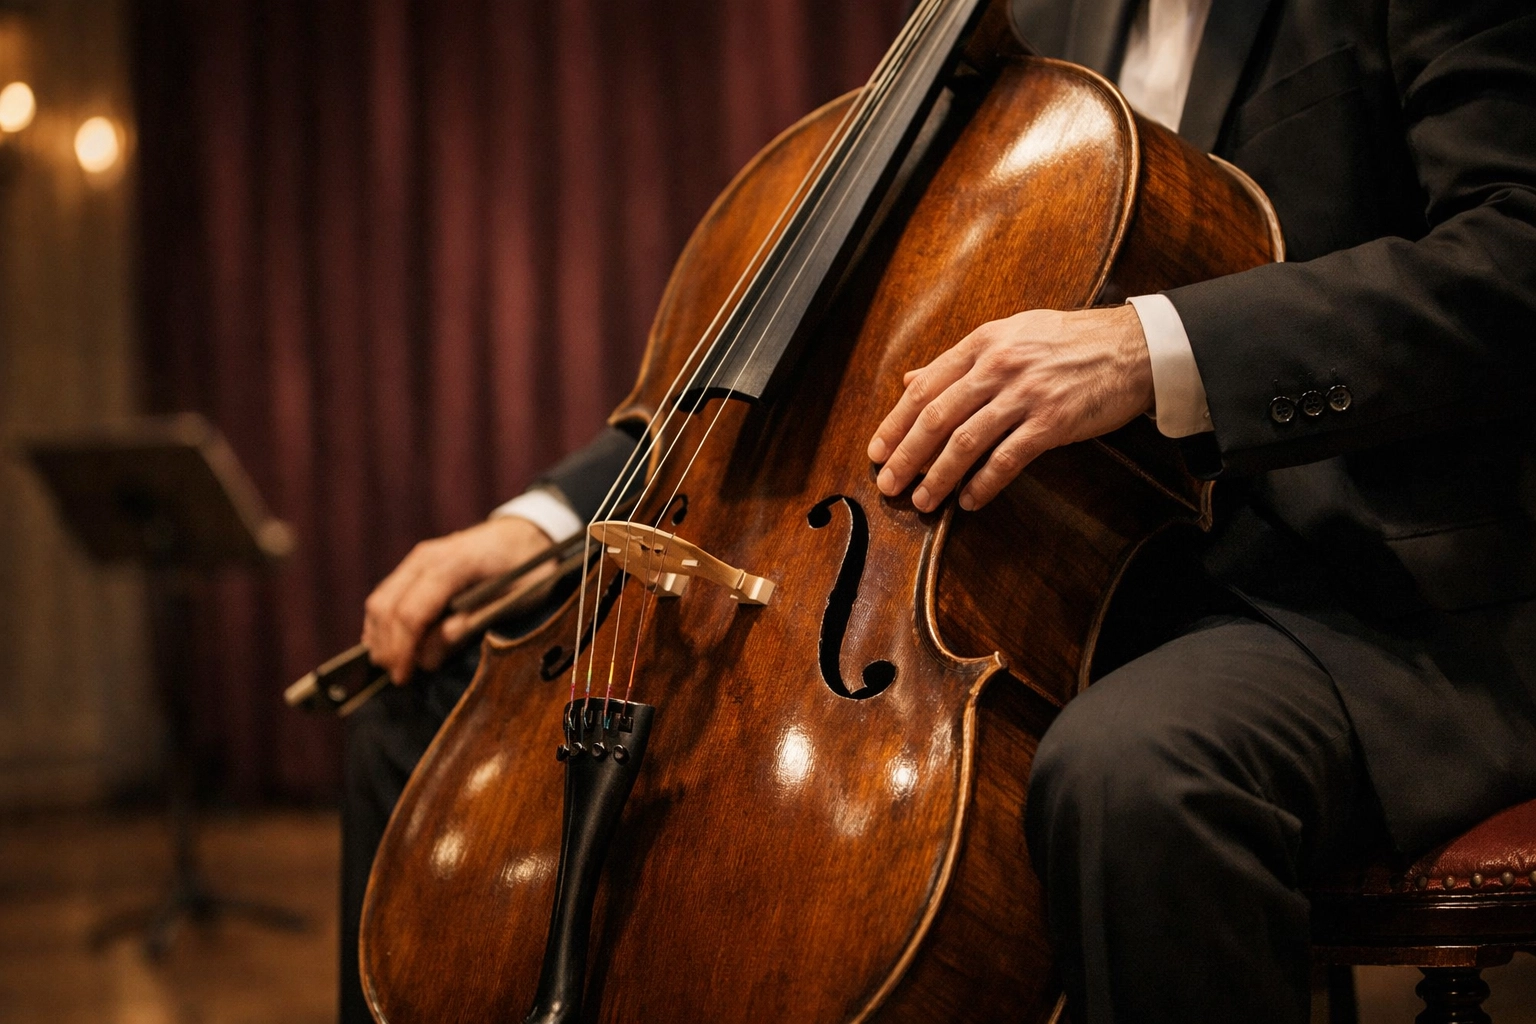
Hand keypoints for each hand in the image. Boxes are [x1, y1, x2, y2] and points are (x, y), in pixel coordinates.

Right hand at [362, 515, 554, 683]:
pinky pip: (386, 594)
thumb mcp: (513, 600)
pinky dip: (383, 622)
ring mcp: (416, 558)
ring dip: (381, 637)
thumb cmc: (527, 570)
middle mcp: (425, 557)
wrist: (525, 534)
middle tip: (400, 678)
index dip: (402, 650)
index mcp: (452, 564)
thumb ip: (469, 625)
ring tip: (396, 665)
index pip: (411, 613)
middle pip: (386, 608)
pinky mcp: (413, 565)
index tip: (403, 678)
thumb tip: (427, 654)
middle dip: (389, 648)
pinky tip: (392, 644)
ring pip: (379, 601)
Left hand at [866, 305, 1153, 511]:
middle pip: (936, 417)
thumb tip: (912, 380)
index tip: (877, 452)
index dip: (895, 423)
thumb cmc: (1070, 342)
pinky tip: (969, 501)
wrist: (1133, 348)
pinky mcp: (1052, 422)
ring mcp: (1025, 394)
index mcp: (983, 343)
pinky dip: (984, 484)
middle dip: (907, 456)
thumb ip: (960, 360)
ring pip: (966, 441)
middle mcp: (998, 366)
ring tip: (923, 501)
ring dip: (938, 476)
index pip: (924, 387)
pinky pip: (1008, 459)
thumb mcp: (1010, 335)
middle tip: (889, 485)